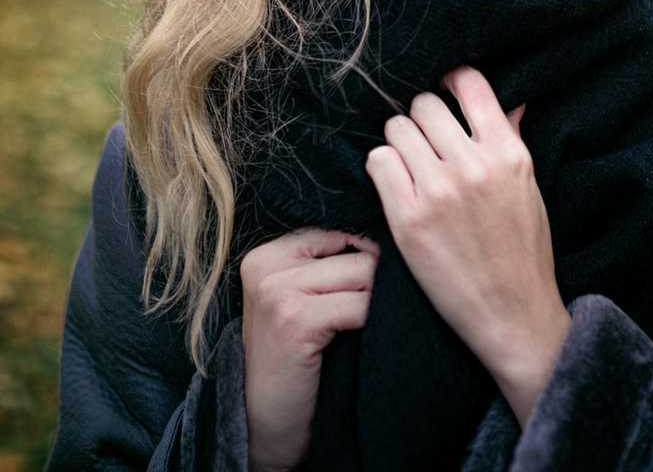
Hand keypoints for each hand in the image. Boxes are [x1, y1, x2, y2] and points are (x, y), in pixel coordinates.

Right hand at [239, 228, 379, 471]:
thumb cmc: (294, 360)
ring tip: (374, 322)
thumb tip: (386, 237)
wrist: (266, 421)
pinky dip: (374, 320)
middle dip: (376, 277)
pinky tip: (368, 337)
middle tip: (384, 305)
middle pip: (352, 248)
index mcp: (265, 255)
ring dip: (379, 298)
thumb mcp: (300, 301)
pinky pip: (360, 304)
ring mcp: (277, 291)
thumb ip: (327, 266)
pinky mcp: (295, 319)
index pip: (336, 230)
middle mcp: (266, 265)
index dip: (364, 255)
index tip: (372, 285)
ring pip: (362, 272)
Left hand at [365, 65, 569, 425]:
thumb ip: (512, 141)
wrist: (514, 315)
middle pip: (425, 104)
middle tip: (423, 143)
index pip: (470, 84)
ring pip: (396, 129)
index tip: (443, 94)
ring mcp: (439, 191)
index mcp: (509, 153)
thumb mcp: (528, 188)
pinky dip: (382, 168)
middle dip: (420, 119)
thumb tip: (511, 102)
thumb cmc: (524, 252)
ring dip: (398, 143)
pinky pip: (378, 162)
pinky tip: (395, 186)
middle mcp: (474, 165)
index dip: (450, 82)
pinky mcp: (408, 219)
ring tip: (408, 167)